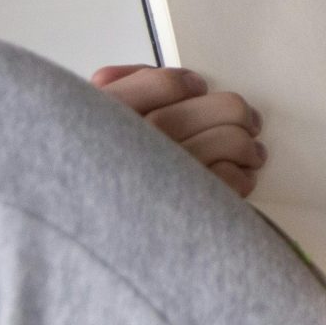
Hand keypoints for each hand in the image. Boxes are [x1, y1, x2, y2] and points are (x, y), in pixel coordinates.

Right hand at [91, 64, 265, 196]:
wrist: (73, 248)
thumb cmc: (89, 180)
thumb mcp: (83, 127)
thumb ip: (119, 90)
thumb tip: (167, 76)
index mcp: (104, 120)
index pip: (162, 84)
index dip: (187, 83)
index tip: (198, 89)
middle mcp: (134, 147)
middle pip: (209, 110)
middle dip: (233, 112)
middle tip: (248, 120)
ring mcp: (160, 180)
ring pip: (228, 142)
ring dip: (247, 145)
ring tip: (252, 153)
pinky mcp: (183, 212)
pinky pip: (228, 182)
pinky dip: (241, 177)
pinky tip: (240, 178)